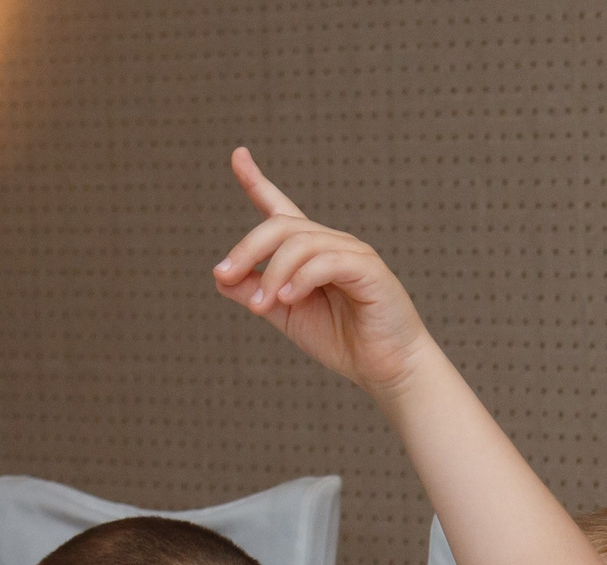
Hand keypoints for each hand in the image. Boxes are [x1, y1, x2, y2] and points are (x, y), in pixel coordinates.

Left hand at [212, 148, 435, 396]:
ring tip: (261, 307)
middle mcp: (331, 244)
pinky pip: (326, 262)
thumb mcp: (286, 315)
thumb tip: (220, 276)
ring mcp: (351, 252)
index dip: (257, 181)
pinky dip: (301, 278)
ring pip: (299, 243)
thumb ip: (255, 293)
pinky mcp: (368, 269)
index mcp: (311, 252)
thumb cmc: (343, 341)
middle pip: (280, 225)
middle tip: (225, 276)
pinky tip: (288, 298)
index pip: (280, 209)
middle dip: (247, 248)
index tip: (238, 155)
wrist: (386, 368)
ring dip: (272, 274)